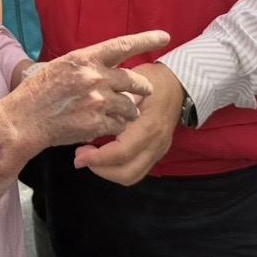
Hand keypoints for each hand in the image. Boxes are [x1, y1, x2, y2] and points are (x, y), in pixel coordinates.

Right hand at [3, 31, 170, 155]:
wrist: (25, 120)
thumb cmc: (38, 92)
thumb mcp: (61, 66)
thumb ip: (87, 65)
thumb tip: (107, 66)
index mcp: (85, 58)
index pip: (122, 45)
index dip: (146, 40)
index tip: (165, 37)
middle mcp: (94, 77)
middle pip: (134, 81)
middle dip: (141, 88)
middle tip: (142, 92)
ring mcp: (97, 101)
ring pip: (130, 106)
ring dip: (128, 111)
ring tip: (116, 113)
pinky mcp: (96, 124)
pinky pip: (119, 125)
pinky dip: (115, 126)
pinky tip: (103, 125)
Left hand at [73, 62, 184, 185]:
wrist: (178, 84)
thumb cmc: (151, 80)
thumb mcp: (130, 84)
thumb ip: (114, 102)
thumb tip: (87, 115)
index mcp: (149, 125)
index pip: (122, 152)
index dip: (97, 158)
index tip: (78, 155)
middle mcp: (155, 143)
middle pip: (127, 173)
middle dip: (100, 170)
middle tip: (82, 156)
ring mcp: (158, 150)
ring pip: (132, 176)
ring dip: (108, 172)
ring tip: (91, 157)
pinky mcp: (157, 153)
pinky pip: (136, 170)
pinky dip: (118, 168)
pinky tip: (104, 154)